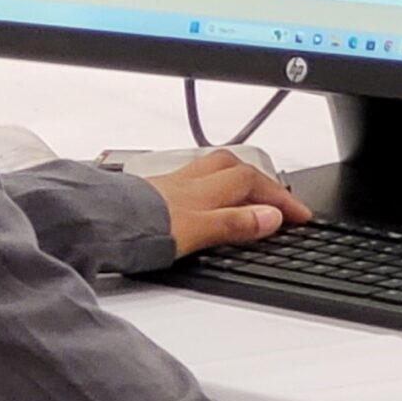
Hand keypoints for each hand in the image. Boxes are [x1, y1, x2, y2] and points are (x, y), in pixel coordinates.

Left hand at [143, 149, 310, 257]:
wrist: (101, 221)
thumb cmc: (143, 227)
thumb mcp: (201, 232)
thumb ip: (236, 225)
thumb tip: (270, 218)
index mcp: (208, 188)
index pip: (255, 185)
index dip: (281, 199)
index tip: (300, 215)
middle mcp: (192, 180)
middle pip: (235, 168)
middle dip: (261, 180)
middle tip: (279, 199)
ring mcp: (172, 184)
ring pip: (213, 170)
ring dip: (235, 178)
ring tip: (248, 192)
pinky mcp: (153, 192)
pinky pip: (192, 181)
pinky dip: (209, 187)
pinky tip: (204, 199)